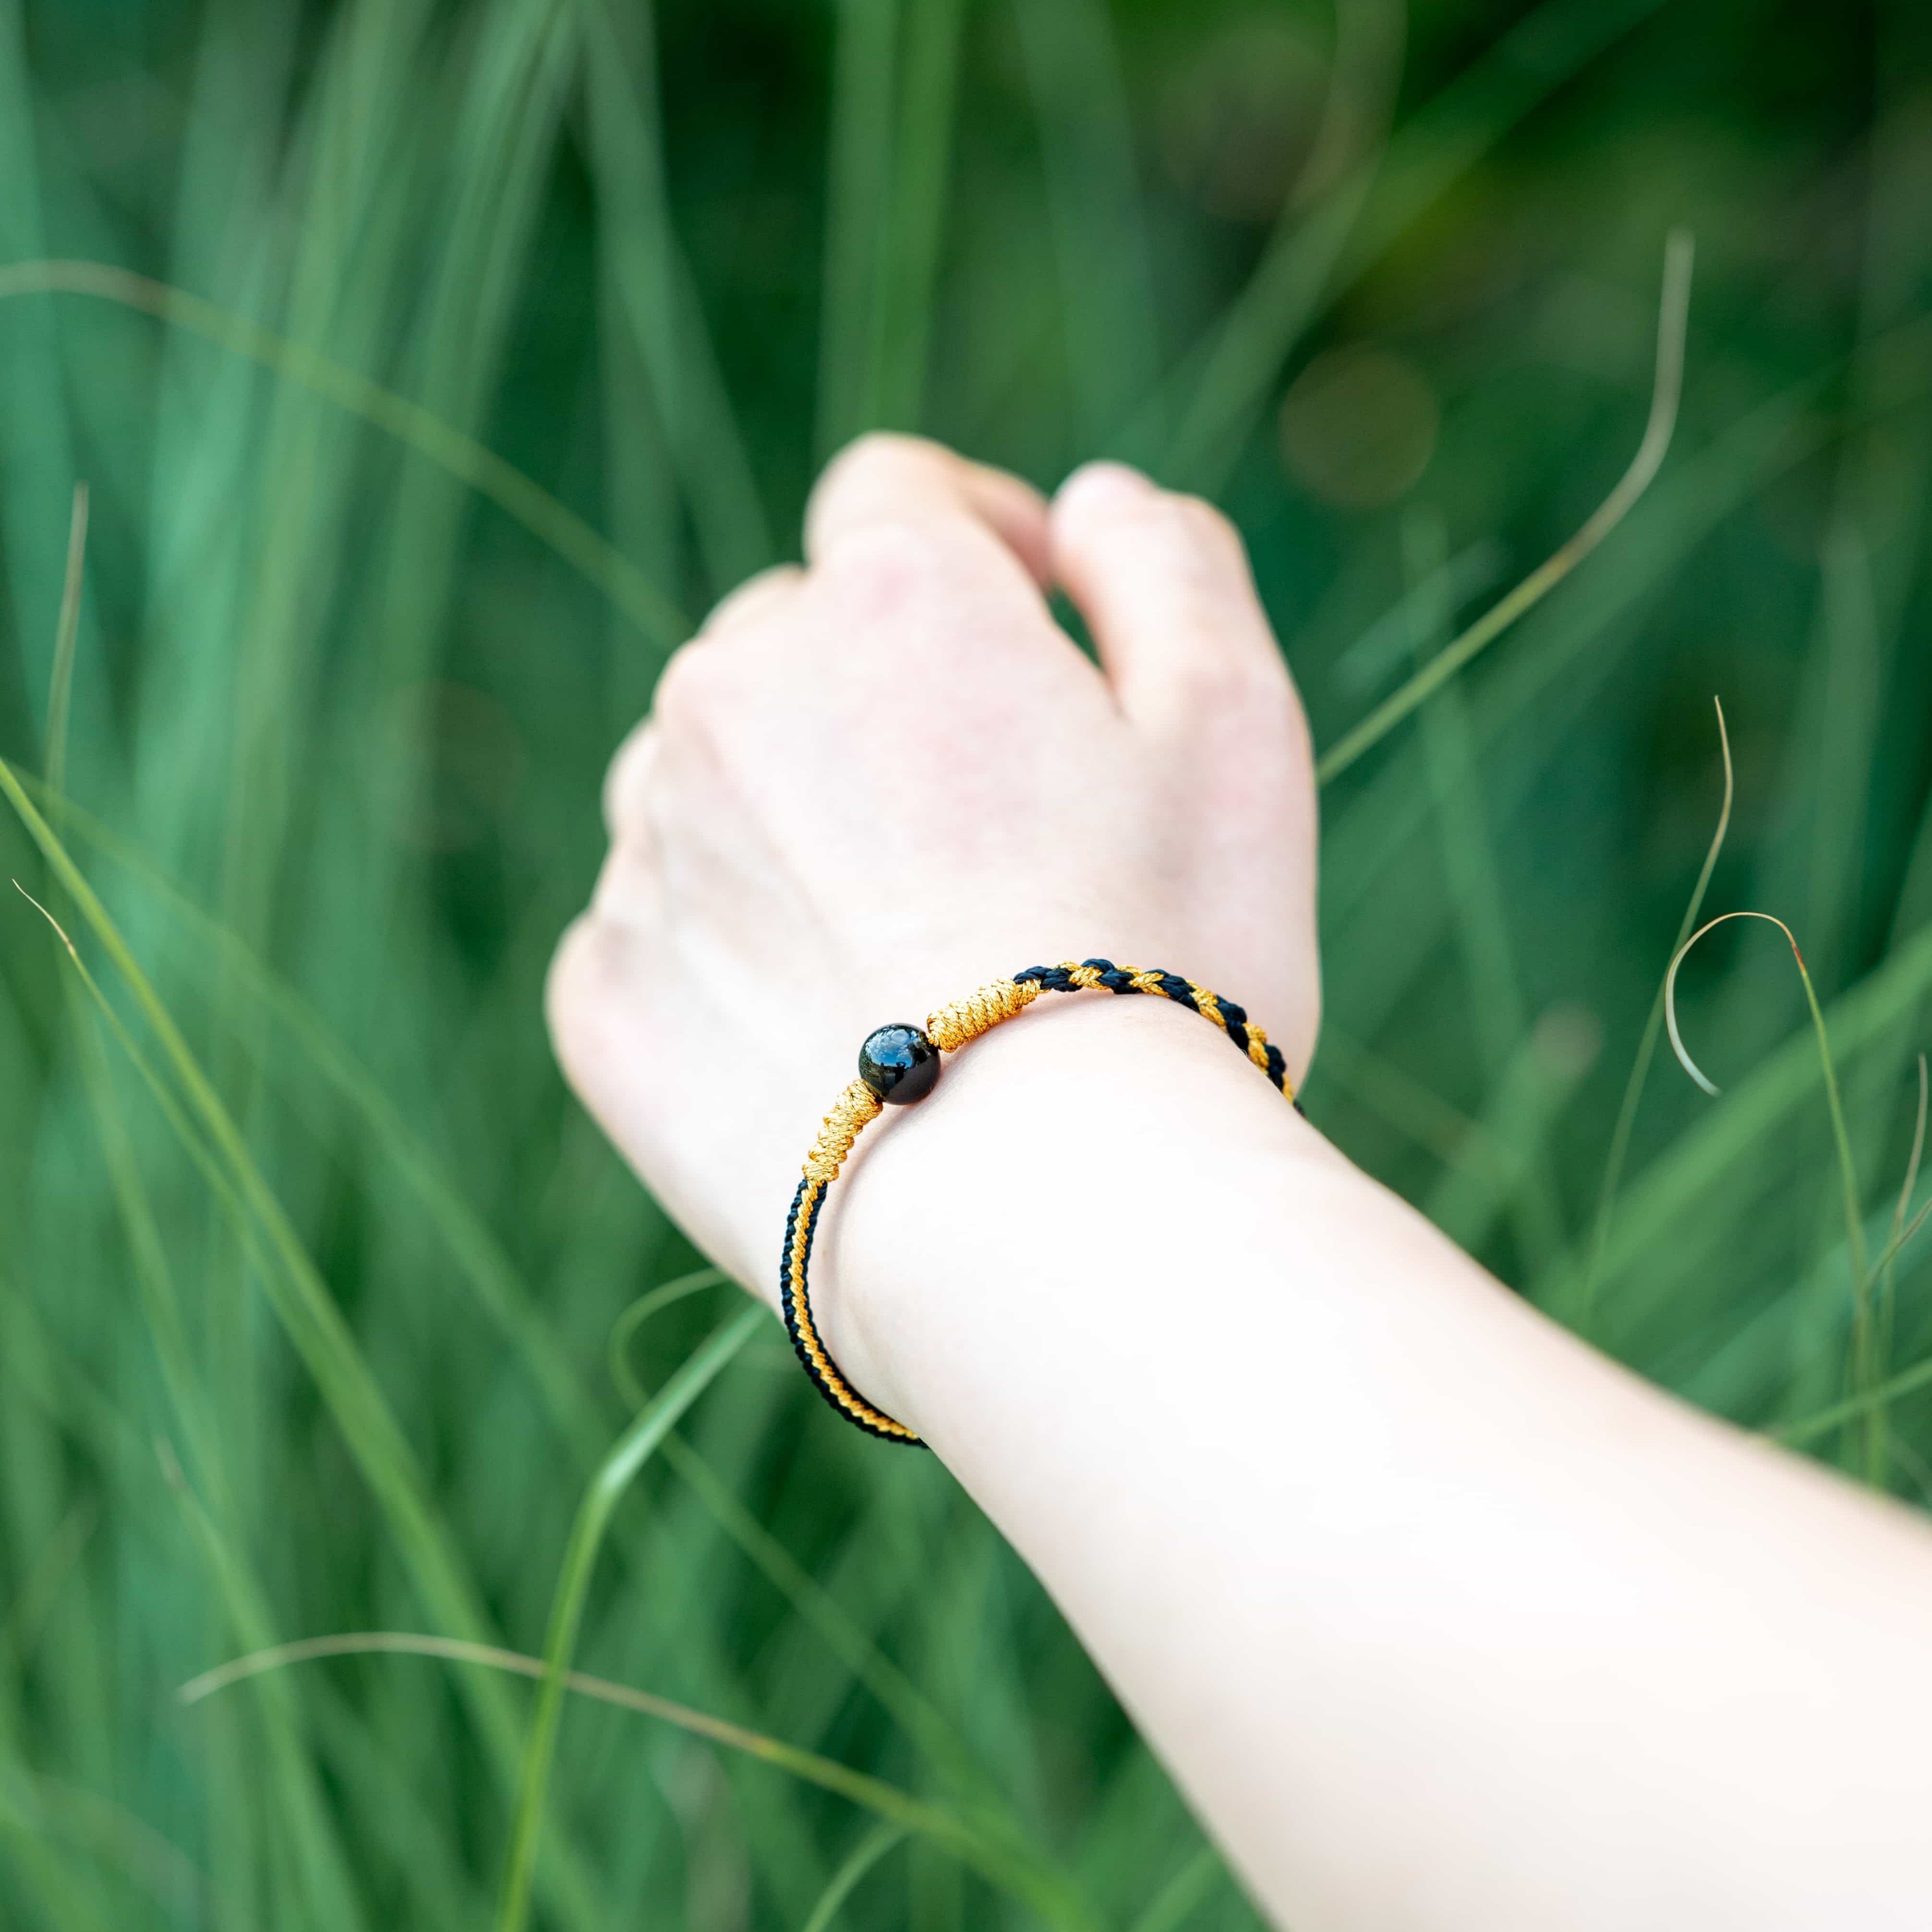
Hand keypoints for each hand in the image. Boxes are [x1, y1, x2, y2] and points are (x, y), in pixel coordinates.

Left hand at [547, 434, 1318, 1304]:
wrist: (1043, 1221)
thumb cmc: (1168, 966)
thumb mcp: (1237, 727)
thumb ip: (1168, 566)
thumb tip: (1085, 502)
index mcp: (889, 604)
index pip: (894, 498)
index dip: (975, 542)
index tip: (1034, 624)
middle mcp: (732, 694)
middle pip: (790, 639)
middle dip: (879, 691)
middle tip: (990, 828)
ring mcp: (650, 849)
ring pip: (703, 775)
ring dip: (788, 814)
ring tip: (904, 944)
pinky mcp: (606, 999)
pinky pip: (646, 923)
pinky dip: (719, 948)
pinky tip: (821, 1028)